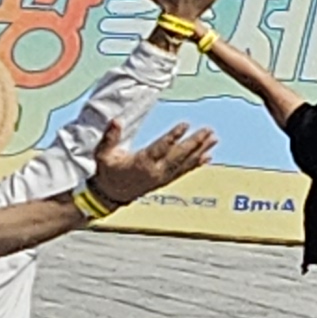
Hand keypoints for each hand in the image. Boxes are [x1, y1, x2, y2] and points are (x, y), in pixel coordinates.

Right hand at [84, 117, 214, 210]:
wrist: (110, 196)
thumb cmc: (107, 172)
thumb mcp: (103, 154)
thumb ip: (110, 137)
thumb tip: (116, 121)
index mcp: (142, 163)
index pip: (161, 147)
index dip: (173, 136)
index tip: (185, 125)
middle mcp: (156, 171)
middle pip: (179, 155)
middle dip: (195, 142)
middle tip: (208, 131)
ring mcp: (162, 177)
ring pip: (185, 163)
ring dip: (200, 151)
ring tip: (213, 140)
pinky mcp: (165, 181)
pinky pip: (184, 171)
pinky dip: (196, 164)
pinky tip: (207, 157)